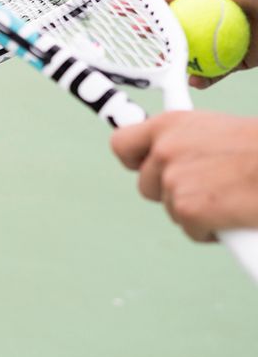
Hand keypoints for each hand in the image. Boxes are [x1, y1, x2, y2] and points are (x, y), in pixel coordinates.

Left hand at [111, 110, 257, 240]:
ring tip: (229, 199)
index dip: (133, 160)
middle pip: (148, 185)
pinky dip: (212, 232)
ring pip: (172, 209)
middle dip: (173, 193)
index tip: (142, 167)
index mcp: (169, 124)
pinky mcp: (187, 208)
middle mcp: (164, 149)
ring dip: (196, 211)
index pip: (122, 143)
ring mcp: (173, 179)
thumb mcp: (215, 130)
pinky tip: (233, 217)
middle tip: (207, 191)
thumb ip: (187, 142)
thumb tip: (170, 158)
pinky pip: (191, 231)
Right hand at [141, 0, 257, 87]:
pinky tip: (195, 78)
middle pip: (172, 27)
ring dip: (175, 59)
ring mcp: (217, 40)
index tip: (123, 7)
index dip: (143, 3)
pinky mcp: (232, 61)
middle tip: (140, 33)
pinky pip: (212, 72)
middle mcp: (205, 18)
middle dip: (154, 32)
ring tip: (166, 60)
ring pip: (188, 52)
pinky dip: (202, 78)